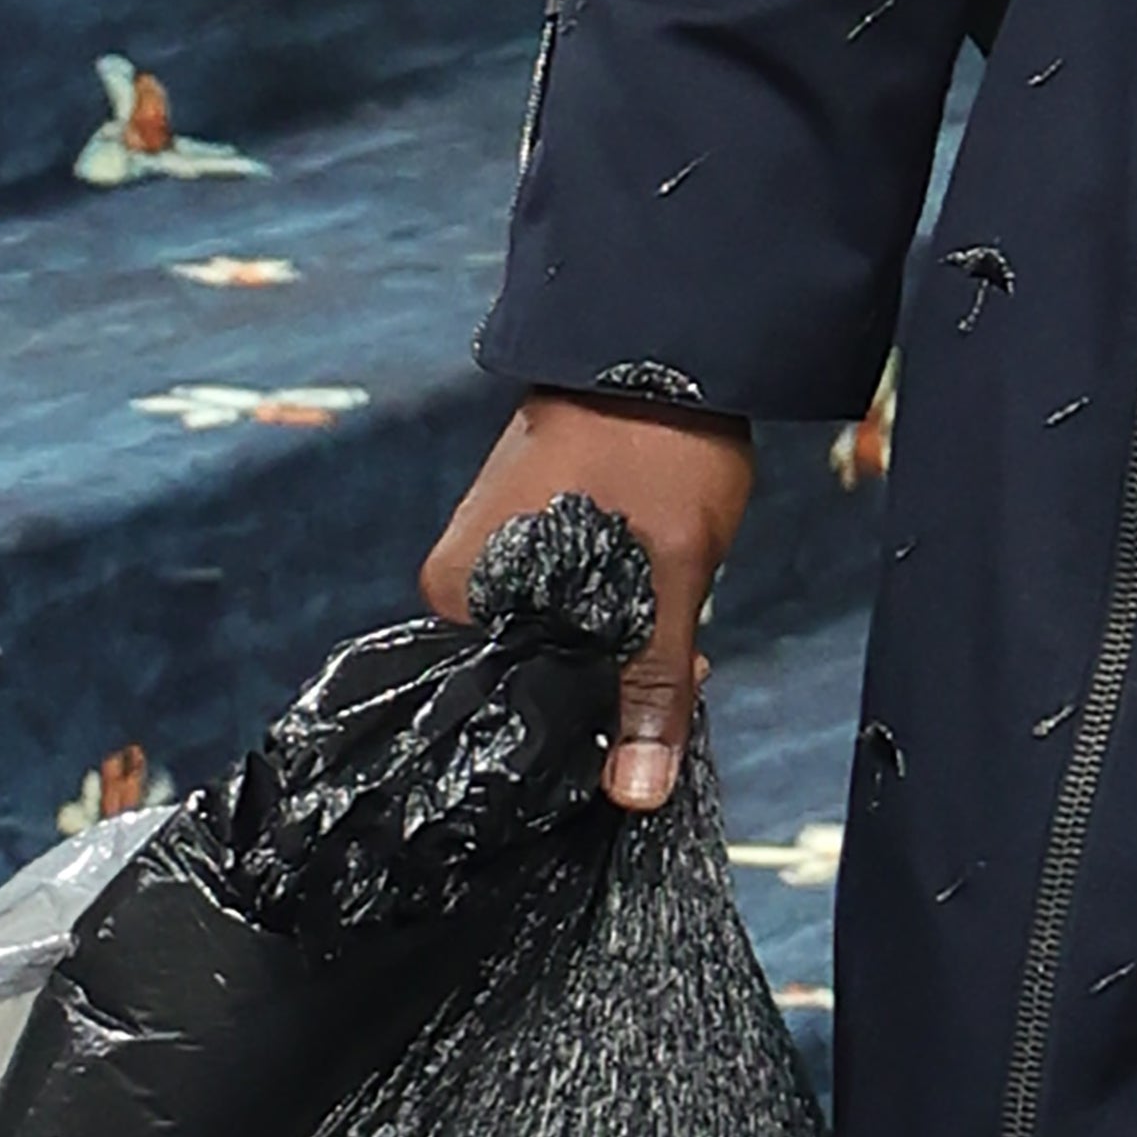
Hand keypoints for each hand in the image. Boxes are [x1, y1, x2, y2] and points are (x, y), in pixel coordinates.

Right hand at [426, 391, 754, 807]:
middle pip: (532, 681)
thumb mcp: (668, 579)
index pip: (499, 710)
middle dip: (606, 697)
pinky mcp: (530, 538)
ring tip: (679, 648)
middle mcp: (458, 580)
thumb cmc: (658, 447)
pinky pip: (565, 610)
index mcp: (458, 593)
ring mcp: (494, 555)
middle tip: (677, 687)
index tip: (639, 749)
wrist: (672, 342)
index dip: (577, 739)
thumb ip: (651, 688)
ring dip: (617, 659)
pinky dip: (614, 623)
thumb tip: (634, 795)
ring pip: (557, 647)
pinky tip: (661, 615)